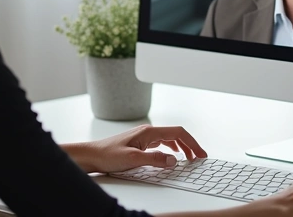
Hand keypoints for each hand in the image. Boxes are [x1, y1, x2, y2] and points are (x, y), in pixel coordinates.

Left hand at [69, 124, 207, 173]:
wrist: (91, 155)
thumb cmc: (108, 155)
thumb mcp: (133, 160)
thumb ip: (155, 160)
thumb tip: (174, 160)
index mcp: (148, 132)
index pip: (178, 133)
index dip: (192, 143)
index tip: (201, 154)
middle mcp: (147, 132)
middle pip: (176, 135)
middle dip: (190, 145)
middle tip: (200, 157)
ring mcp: (143, 137)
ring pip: (169, 139)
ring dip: (182, 147)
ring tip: (190, 157)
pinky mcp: (139, 143)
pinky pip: (161, 143)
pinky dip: (171, 148)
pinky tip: (172, 155)